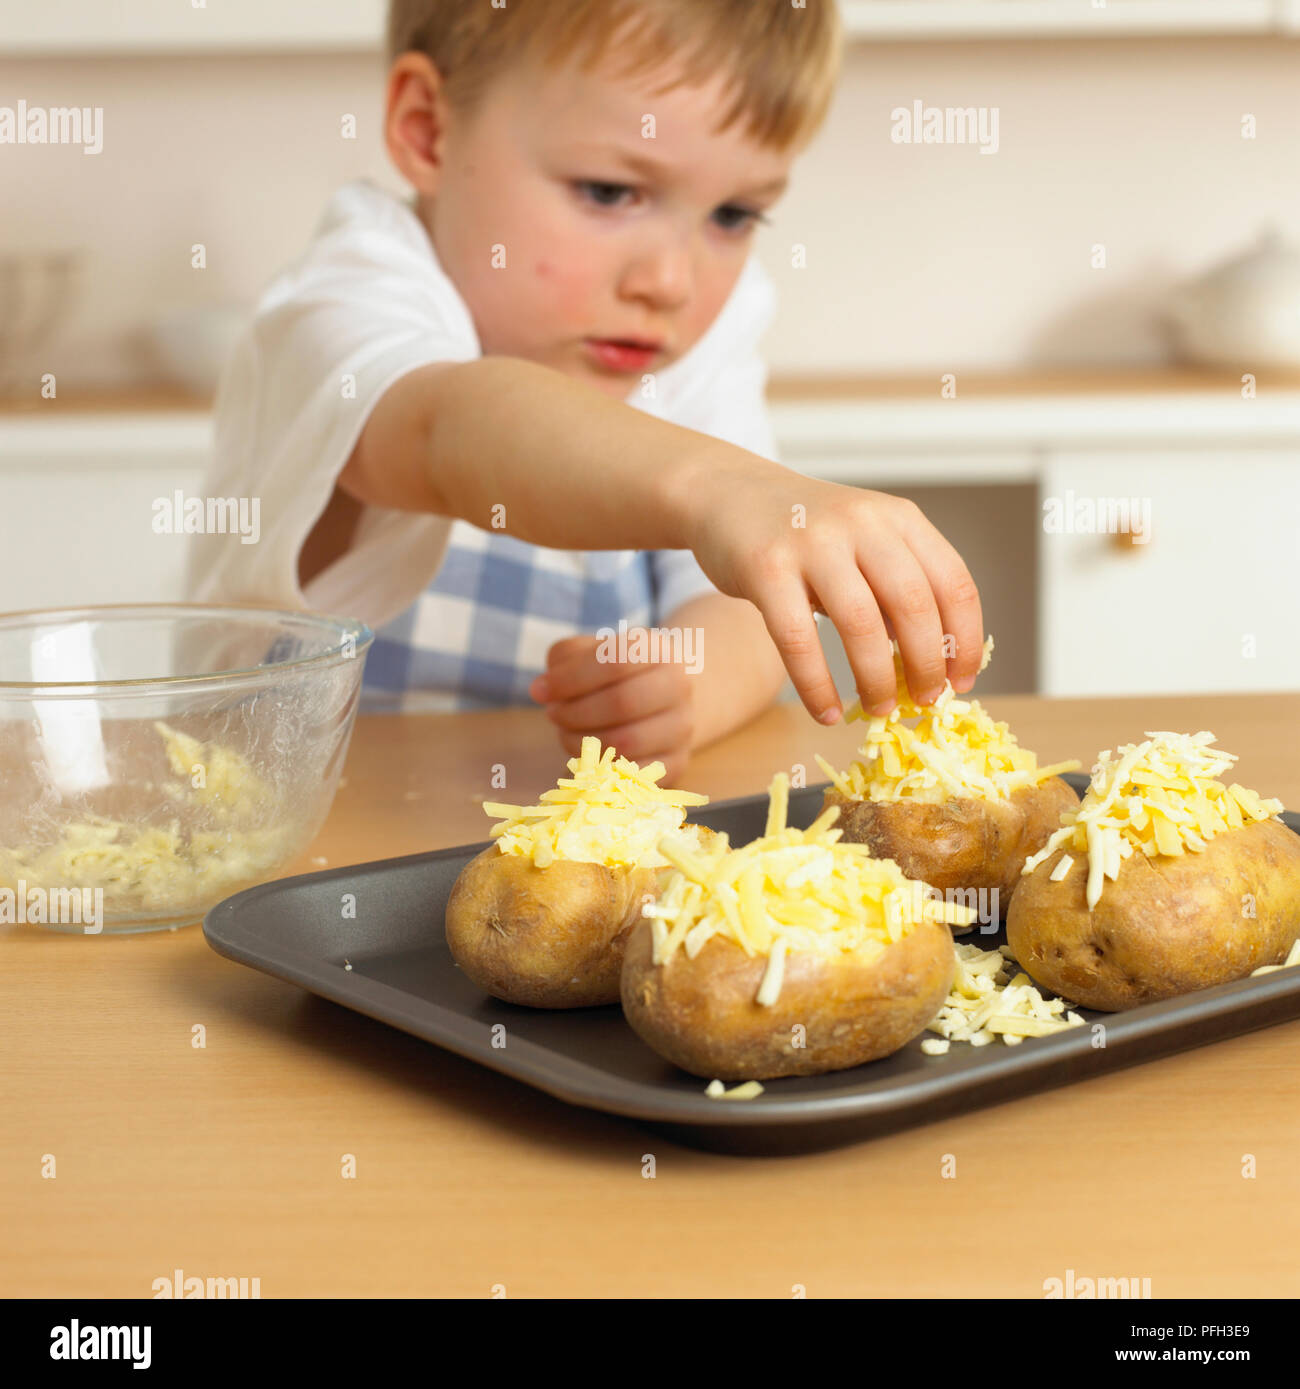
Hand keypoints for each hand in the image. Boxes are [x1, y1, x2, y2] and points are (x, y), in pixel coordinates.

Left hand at [530, 634, 694, 786]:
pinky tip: (588, 754)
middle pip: (623, 702)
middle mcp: (679, 685)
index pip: (616, 661)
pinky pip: (634, 774)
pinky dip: (602, 768)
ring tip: (566, 732)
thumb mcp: (588, 652)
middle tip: (553, 715)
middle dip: (575, 713)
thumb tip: (542, 690)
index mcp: (657, 649)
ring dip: (583, 742)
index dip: (571, 678)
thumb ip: (564, 661)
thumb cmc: (613, 674)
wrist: (661, 698)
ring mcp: (682, 726)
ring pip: (627, 742)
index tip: (541, 691)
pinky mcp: (677, 762)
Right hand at [681, 453, 983, 721]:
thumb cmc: (804, 532)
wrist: (730, 493)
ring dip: (877, 678)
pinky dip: (817, 686)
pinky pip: (798, 639)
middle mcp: (862, 523)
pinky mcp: (766, 567)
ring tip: (879, 708)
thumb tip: (927, 661)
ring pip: (861, 624)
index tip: (961, 682)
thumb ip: (895, 586)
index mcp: (898, 518)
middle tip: (924, 702)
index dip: (965, 641)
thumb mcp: (863, 541)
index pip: (954, 583)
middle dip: (926, 665)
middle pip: (914, 605)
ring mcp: (813, 542)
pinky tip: (826, 712)